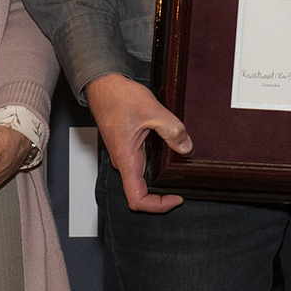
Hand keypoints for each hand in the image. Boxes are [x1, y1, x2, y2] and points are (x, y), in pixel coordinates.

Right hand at [86, 73, 192, 214]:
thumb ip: (171, 129)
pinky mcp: (128, 147)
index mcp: (126, 159)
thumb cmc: (118, 97)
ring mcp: (125, 155)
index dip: (158, 206)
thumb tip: (186, 146)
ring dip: (159, 180)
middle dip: (162, 195)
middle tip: (182, 187)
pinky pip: (142, 164)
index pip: (137, 199)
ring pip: (142, 178)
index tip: (176, 198)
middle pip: (141, 193)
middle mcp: (124, 161)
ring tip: (179, 172)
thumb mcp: (151, 111)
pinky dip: (157, 165)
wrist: (104, 84)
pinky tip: (170, 154)